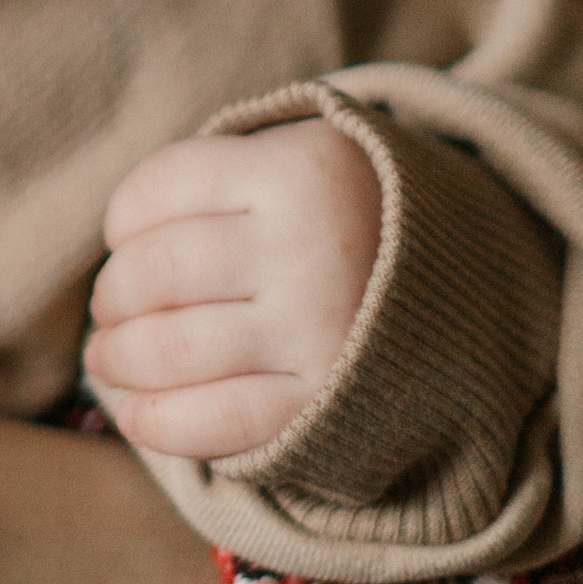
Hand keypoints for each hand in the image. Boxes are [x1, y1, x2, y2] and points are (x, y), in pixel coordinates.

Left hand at [85, 119, 382, 460]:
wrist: (474, 294)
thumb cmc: (349, 222)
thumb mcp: (300, 162)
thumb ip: (218, 180)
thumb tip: (116, 241)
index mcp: (297, 172)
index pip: (157, 192)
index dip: (121, 222)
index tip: (123, 238)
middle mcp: (309, 249)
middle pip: (154, 274)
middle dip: (113, 299)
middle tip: (108, 311)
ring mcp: (317, 331)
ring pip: (170, 348)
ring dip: (119, 358)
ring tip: (108, 358)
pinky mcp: (323, 403)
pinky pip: (214, 420)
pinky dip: (156, 421)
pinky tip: (134, 413)